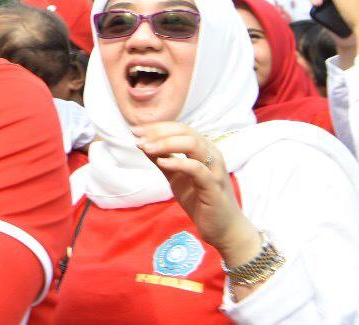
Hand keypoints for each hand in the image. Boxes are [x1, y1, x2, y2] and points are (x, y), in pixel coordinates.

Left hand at [134, 122, 259, 265]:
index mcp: (204, 150)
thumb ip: (163, 160)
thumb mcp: (175, 177)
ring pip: (193, 144)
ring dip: (166, 143)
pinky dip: (177, 162)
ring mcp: (214, 170)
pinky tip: (161, 162)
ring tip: (146, 148)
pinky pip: (196, 169)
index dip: (157, 127)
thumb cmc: (200, 200)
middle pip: (185, 131)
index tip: (135, 131)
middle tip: (138, 138)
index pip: (180, 129)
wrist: (223, 229)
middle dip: (158, 132)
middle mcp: (212, 155)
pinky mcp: (214, 186)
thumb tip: (143, 144)